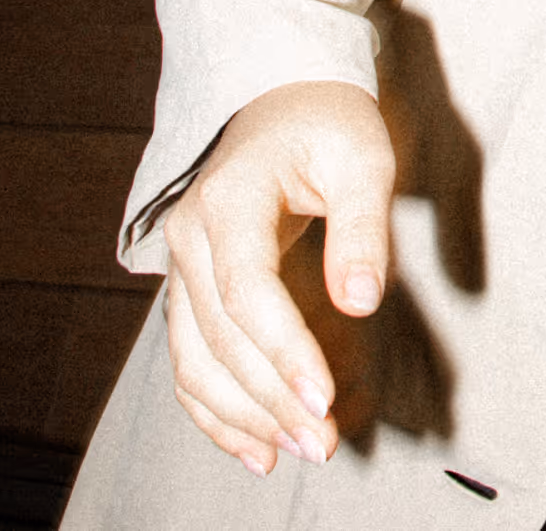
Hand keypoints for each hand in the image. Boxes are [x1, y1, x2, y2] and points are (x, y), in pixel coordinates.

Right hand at [159, 80, 394, 475]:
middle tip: (323, 440)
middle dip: (270, 397)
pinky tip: (255, 447)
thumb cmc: (329, 122)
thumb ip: (362, 225)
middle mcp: (189, 237)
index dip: (282, 350)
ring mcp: (181, 266)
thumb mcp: (363, 156)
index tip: (323, 397)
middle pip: (220, 337)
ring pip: (195, 360)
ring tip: (299, 449)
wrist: (282, 96)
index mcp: (229, 199)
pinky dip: (216, 410)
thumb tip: (360, 302)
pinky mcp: (190, 290)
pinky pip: (190, 360)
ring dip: (243, 416)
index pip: (246, 291)